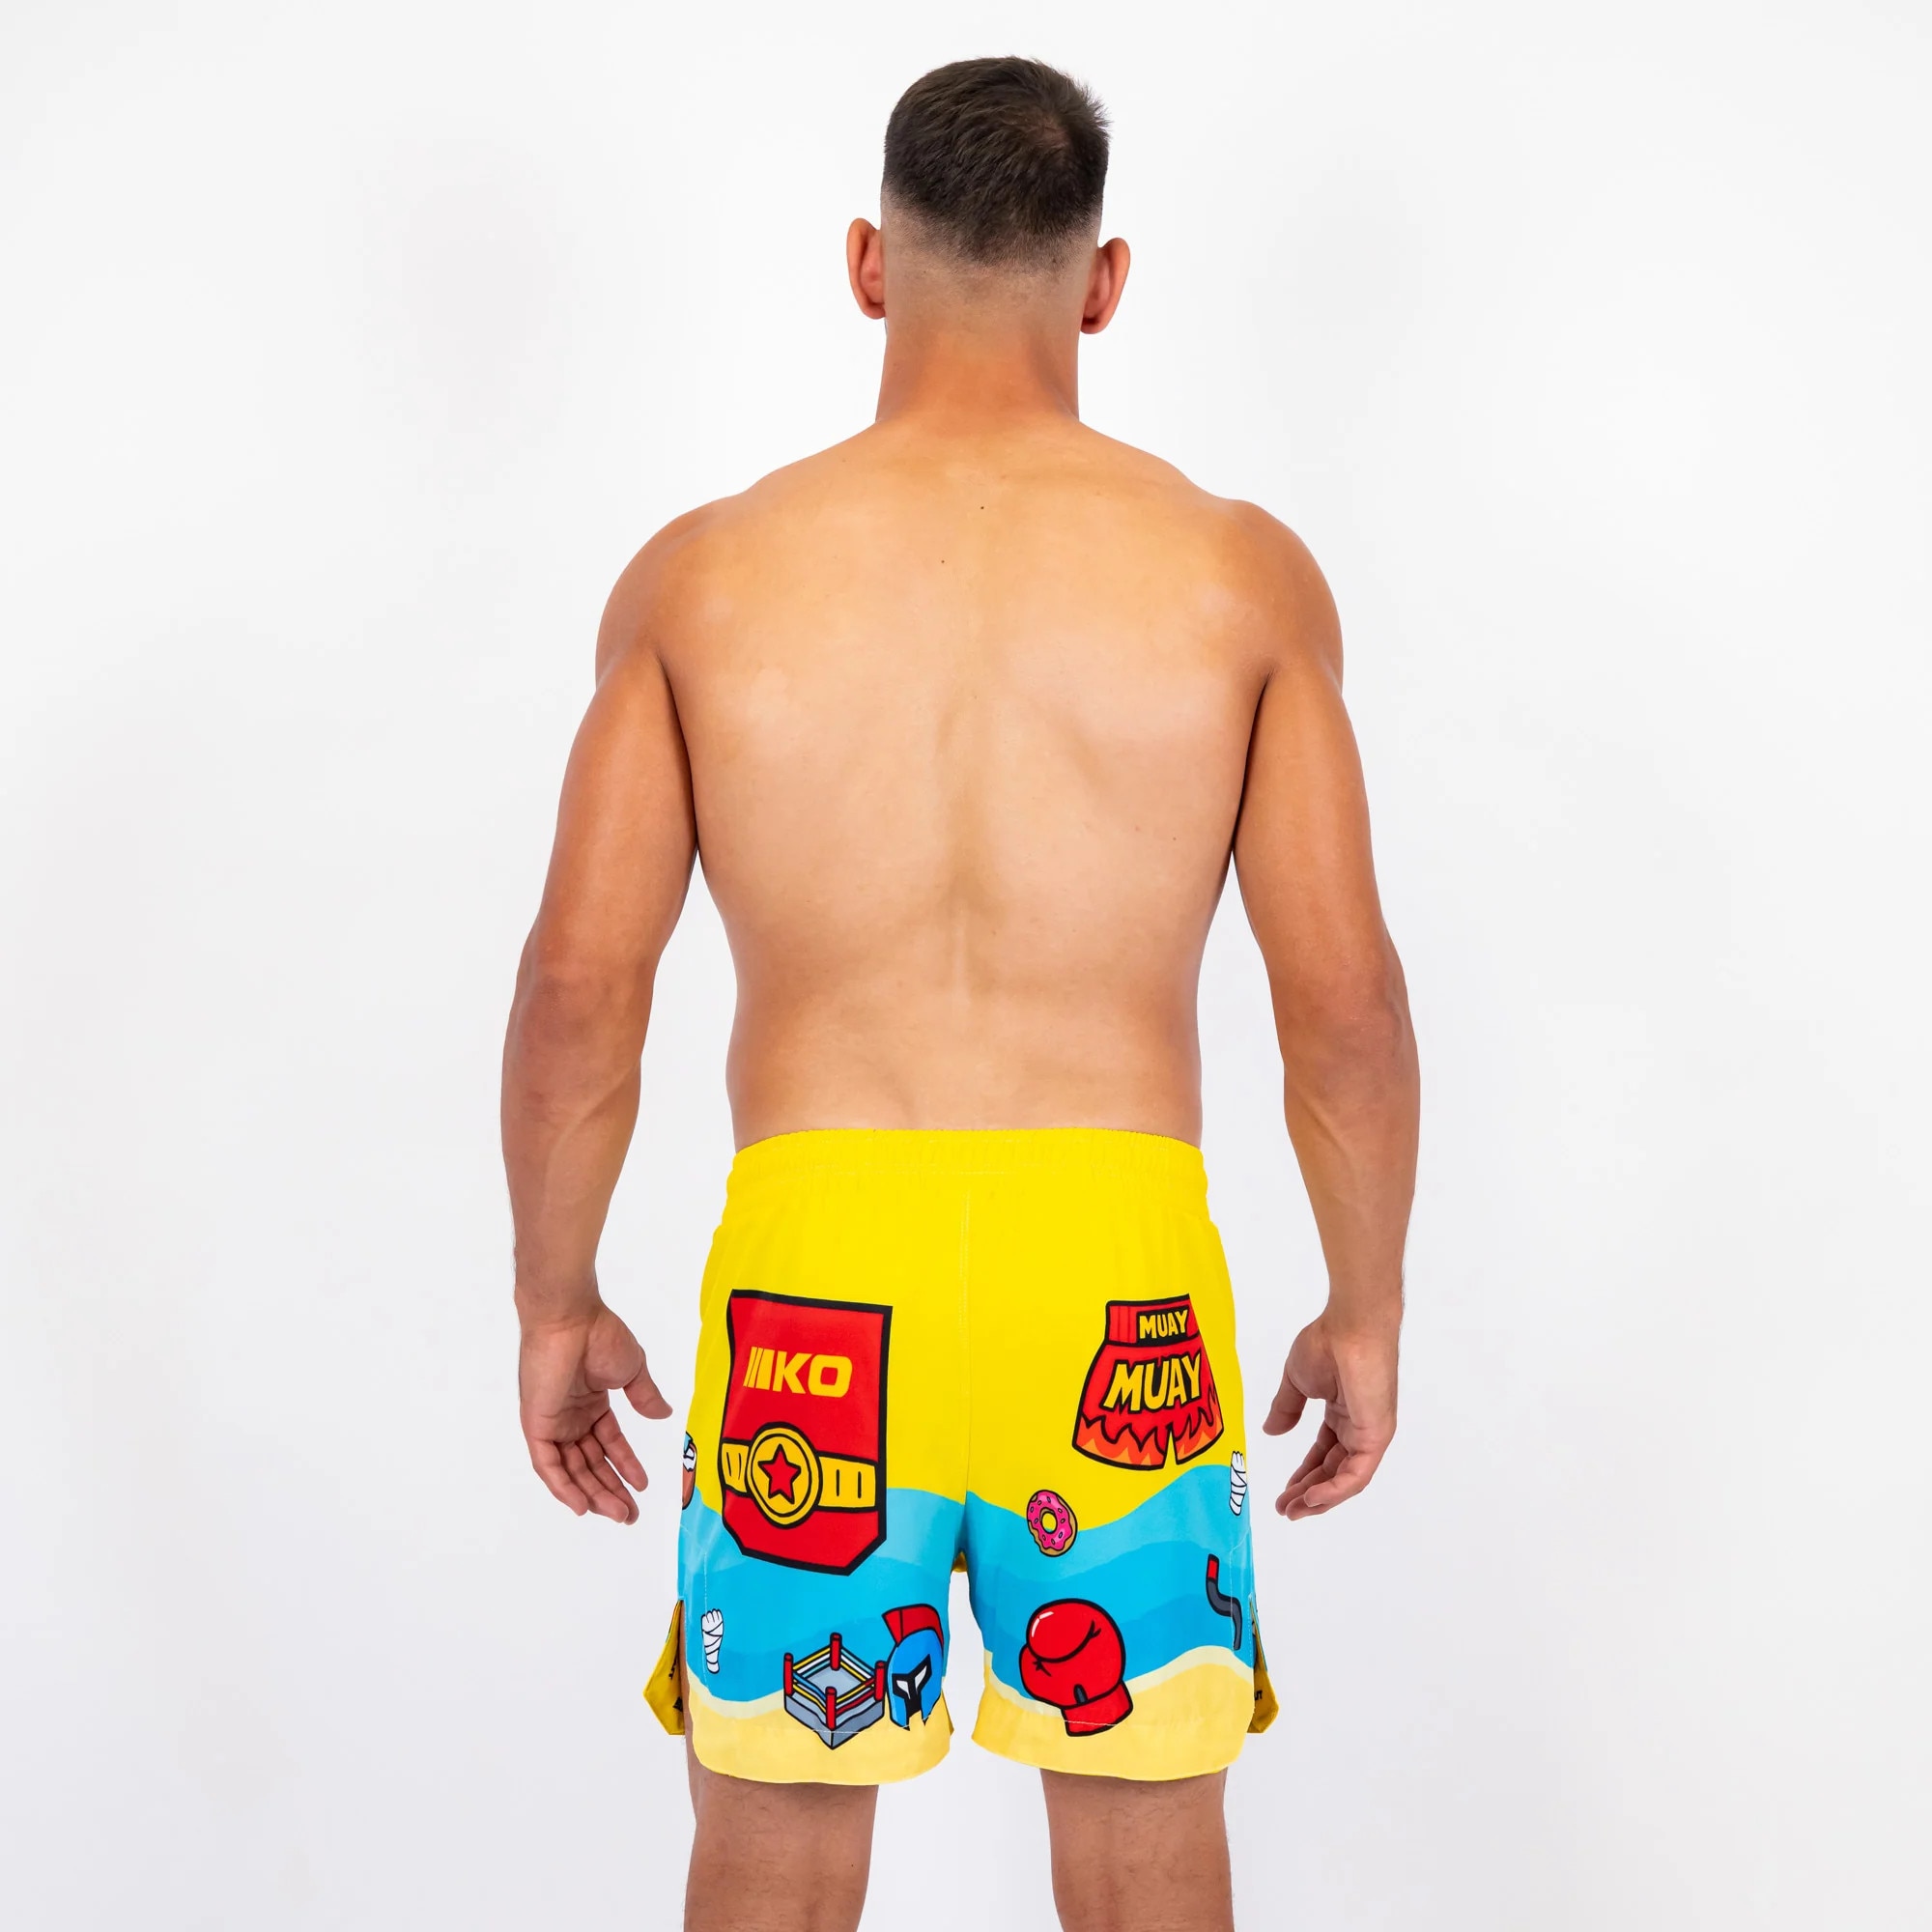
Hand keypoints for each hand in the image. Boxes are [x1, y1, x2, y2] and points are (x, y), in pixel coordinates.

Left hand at [518, 1301, 672, 1522]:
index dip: (626, 1465)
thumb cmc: (600, 1335)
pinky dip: (562, 1486)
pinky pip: (548, 1464)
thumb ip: (645, 1396)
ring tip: (617, 1514)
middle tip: (630, 1514)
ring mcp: (553, 1422)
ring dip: (592, 1494)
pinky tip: (581, 1505)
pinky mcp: (536, 1425)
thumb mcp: (632, 1370)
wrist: (571, 1320)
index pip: (608, 1443)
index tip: (643, 1486)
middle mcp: (570, 1416)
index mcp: (591, 1402)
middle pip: (590, 1463)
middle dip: (611, 1489)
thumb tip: (664, 1415)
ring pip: (571, 1469)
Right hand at [1261, 1313, 1397, 1518]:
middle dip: (1308, 1493)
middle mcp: (1358, 1427)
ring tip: (1294, 1511)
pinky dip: (1335, 1490)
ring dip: (1320, 1499)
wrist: (1351, 1327)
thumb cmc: (1326, 1344)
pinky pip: (1356, 1474)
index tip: (1283, 1491)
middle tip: (1284, 1510)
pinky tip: (1312, 1499)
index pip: (1323, 1453)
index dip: (1303, 1474)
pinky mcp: (1376, 1436)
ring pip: (1345, 1479)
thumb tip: (1270, 1431)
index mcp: (1342, 1412)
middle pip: (1333, 1471)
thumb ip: (1285, 1408)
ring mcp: (1369, 1433)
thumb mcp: (1296, 1381)